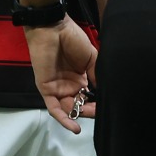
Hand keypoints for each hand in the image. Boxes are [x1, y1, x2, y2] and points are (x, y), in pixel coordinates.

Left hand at [25, 16, 97, 133]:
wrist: (54, 29)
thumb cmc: (73, 39)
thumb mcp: (92, 57)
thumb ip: (96, 74)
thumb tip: (104, 91)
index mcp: (80, 78)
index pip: (89, 97)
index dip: (97, 104)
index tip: (108, 106)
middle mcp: (69, 86)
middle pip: (80, 106)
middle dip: (89, 111)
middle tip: (99, 112)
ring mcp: (57, 89)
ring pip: (68, 110)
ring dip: (78, 116)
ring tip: (89, 117)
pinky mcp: (46, 90)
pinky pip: (54, 109)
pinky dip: (63, 119)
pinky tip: (74, 126)